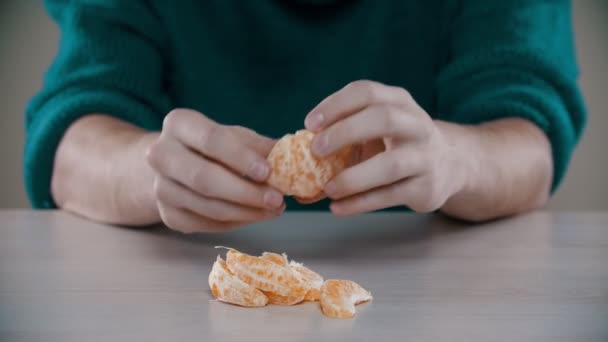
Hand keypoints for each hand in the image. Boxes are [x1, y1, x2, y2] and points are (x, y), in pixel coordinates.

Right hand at [146, 109, 284, 232]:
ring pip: (207, 206)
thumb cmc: (212, 147)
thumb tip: (291, 156)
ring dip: (246, 212)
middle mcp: (160, 154)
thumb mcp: (235, 137)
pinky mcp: (168, 215)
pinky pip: (206, 224)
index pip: (212, 140)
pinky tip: (255, 214)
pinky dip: (236, 222)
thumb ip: (260, 146)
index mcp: (179, 124)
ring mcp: (160, 187)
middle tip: (277, 199)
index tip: (268, 171)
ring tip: (274, 208)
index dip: (241, 158)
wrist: (175, 166)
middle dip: (245, 192)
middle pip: (204, 178)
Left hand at [304, 80, 470, 215]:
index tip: (309, 124)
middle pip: (383, 118)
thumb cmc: (396, 142)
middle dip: (345, 132)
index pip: (366, 92)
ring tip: (327, 189)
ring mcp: (424, 156)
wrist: (447, 164)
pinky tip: (337, 208)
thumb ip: (344, 131)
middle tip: (315, 150)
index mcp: (398, 101)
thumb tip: (293, 149)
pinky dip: (360, 203)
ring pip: (391, 165)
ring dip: (354, 177)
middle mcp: (416, 124)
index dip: (336, 105)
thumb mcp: (377, 126)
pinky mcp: (426, 187)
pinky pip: (389, 196)